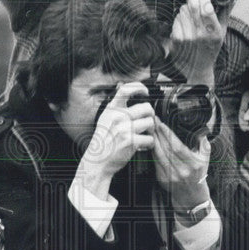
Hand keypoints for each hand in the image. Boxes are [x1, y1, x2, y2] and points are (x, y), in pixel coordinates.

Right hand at [77, 82, 154, 196]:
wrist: (97, 162)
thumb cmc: (103, 142)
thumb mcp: (105, 120)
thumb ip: (115, 106)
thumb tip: (123, 89)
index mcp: (111, 109)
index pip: (125, 90)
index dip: (139, 87)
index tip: (145, 92)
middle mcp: (118, 117)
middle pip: (146, 108)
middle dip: (150, 116)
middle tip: (147, 122)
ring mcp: (124, 129)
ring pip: (151, 122)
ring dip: (151, 130)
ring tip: (144, 135)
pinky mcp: (131, 141)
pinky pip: (150, 138)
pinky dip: (149, 144)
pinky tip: (143, 146)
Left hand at [152, 118, 210, 211]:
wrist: (191, 196)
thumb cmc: (198, 175)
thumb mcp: (206, 159)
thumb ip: (204, 145)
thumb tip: (201, 131)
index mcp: (193, 165)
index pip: (178, 147)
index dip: (168, 135)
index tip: (162, 124)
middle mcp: (182, 171)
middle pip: (166, 149)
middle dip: (158, 134)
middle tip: (153, 122)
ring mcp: (171, 176)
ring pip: (158, 155)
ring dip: (153, 141)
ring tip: (150, 130)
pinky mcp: (162, 179)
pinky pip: (155, 162)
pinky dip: (152, 151)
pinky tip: (151, 143)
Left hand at [169, 0, 224, 85]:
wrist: (198, 69)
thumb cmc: (211, 50)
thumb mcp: (222, 33)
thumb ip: (225, 14)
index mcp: (213, 32)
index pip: (207, 10)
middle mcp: (200, 35)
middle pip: (192, 7)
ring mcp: (187, 38)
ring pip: (183, 11)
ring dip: (186, 7)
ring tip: (192, 14)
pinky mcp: (176, 40)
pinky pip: (176, 20)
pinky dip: (180, 17)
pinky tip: (186, 23)